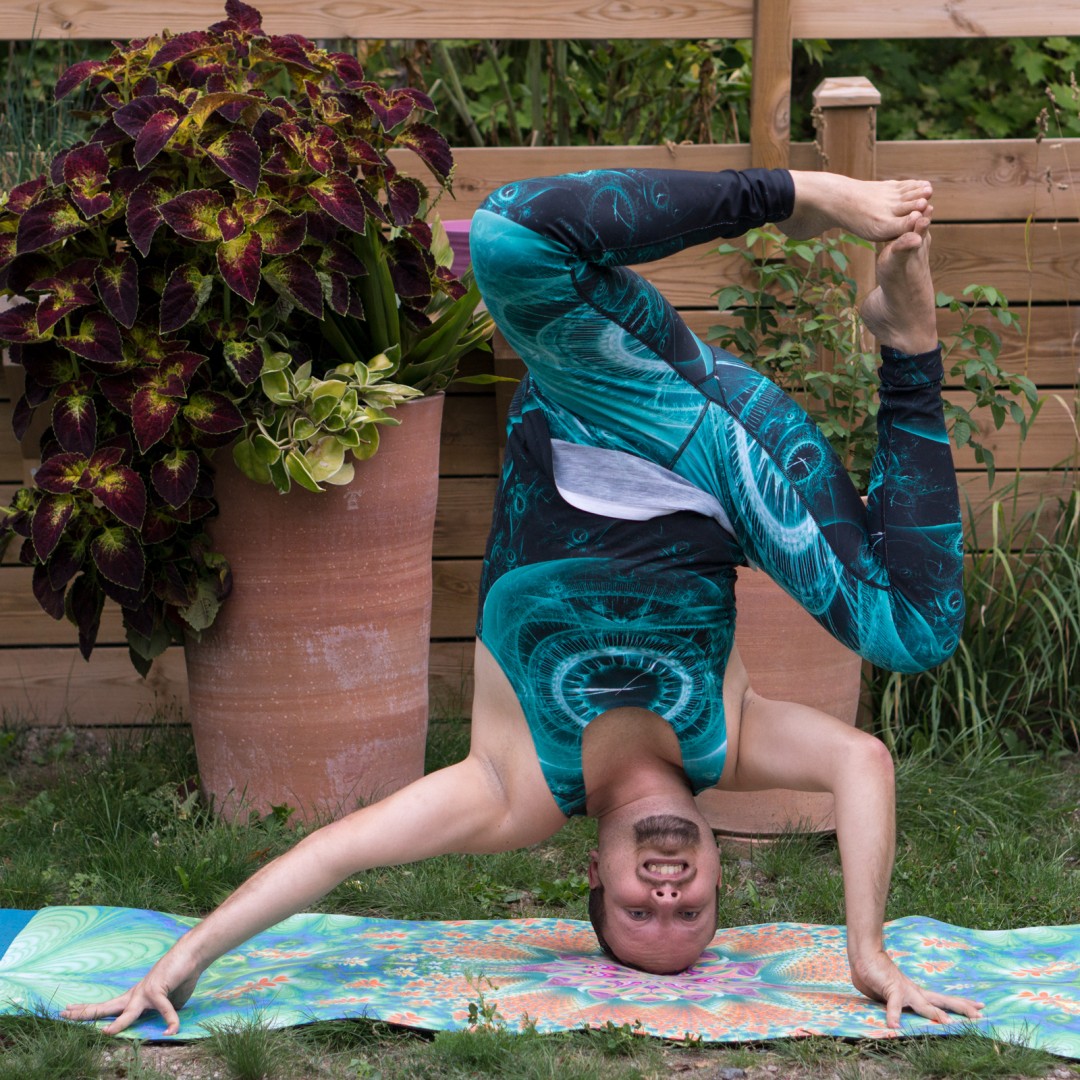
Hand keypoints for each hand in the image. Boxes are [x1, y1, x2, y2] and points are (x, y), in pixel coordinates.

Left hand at [60, 949, 200, 1035]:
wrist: (191, 955)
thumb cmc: (180, 975)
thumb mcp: (168, 1000)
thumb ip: (160, 1011)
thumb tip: (163, 1023)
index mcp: (134, 997)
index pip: (107, 1006)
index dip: (88, 1009)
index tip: (70, 1010)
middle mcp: (135, 995)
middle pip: (106, 1007)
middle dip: (85, 1013)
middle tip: (62, 1014)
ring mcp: (145, 992)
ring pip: (128, 1012)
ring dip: (118, 1023)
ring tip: (105, 1032)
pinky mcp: (159, 990)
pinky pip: (164, 1010)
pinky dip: (170, 1021)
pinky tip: (171, 1030)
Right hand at [851, 949, 983, 1029]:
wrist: (865, 954)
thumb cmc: (876, 974)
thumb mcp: (890, 995)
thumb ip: (896, 1005)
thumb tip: (896, 1016)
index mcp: (917, 993)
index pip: (943, 999)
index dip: (961, 1004)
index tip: (979, 1007)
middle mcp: (916, 992)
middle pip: (943, 1000)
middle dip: (962, 1008)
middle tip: (981, 1014)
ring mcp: (905, 991)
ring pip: (925, 1004)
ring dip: (936, 1014)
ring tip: (948, 1023)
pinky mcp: (892, 990)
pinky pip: (894, 1005)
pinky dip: (894, 1015)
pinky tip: (894, 1026)